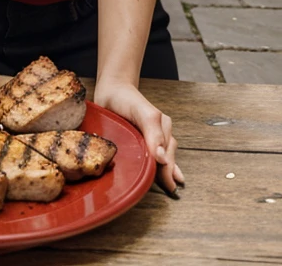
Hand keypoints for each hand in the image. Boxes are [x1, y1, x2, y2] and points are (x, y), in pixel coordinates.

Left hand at [93, 77, 184, 196]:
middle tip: (170, 192)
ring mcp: (149, 139)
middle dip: (168, 175)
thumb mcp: (142, 111)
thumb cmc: (126, 98)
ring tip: (168, 187)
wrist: (111, 90)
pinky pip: (150, 156)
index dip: (166, 171)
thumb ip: (153, 132)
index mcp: (163, 128)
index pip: (166, 155)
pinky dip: (155, 167)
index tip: (168, 186)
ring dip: (163, 172)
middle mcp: (159, 135)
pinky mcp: (138, 141)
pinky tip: (162, 177)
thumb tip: (163, 159)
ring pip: (160, 159)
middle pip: (166, 159)